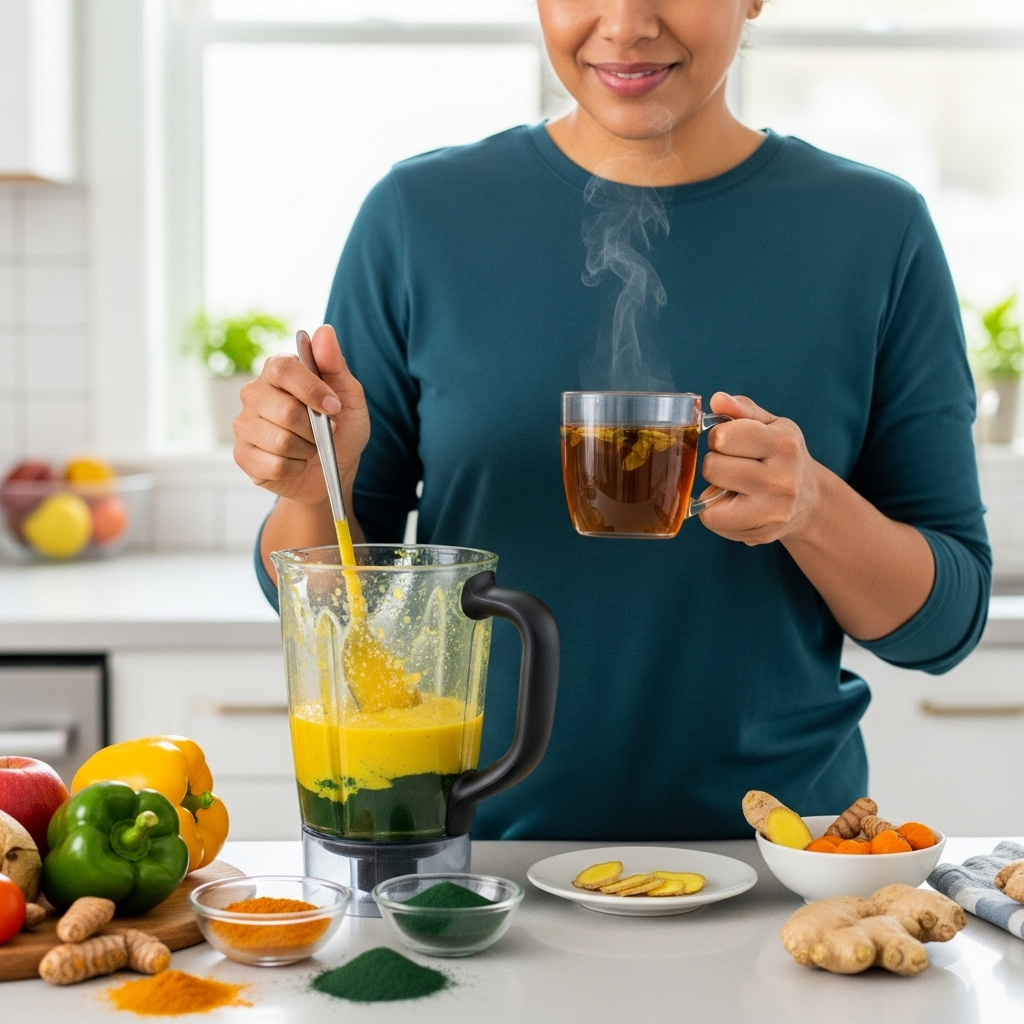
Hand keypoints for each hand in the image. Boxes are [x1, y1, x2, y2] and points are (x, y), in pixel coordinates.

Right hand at [233, 324, 369, 505]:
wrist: (332, 470)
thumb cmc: (341, 428)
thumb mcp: (349, 396)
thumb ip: (335, 364)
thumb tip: (324, 331)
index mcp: (278, 370)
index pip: (283, 368)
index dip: (311, 390)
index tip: (334, 407)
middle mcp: (255, 393)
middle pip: (284, 411)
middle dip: (316, 429)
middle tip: (326, 433)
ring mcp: (244, 424)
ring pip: (281, 441)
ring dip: (308, 450)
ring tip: (311, 447)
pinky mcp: (242, 455)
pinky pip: (274, 465)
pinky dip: (295, 468)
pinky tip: (297, 462)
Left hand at [697, 392, 822, 545]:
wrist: (809, 501)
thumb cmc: (782, 457)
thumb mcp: (771, 425)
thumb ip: (742, 409)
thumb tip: (717, 399)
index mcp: (784, 444)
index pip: (723, 436)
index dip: (719, 437)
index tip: (732, 442)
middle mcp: (782, 479)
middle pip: (712, 467)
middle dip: (715, 463)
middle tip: (735, 466)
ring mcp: (772, 511)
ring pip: (708, 498)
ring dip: (713, 489)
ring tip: (735, 485)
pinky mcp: (760, 534)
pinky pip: (711, 520)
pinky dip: (715, 511)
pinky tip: (735, 504)